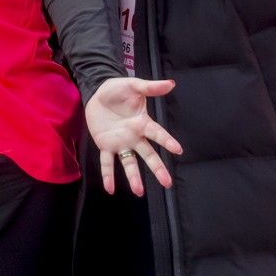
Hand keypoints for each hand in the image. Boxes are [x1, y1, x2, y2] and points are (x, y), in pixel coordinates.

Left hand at [85, 77, 182, 196]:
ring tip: (139, 191)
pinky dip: (108, 175)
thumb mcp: (134, 86)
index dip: (167, 141)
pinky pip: (107, 162)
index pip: (157, 134)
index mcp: (142, 123)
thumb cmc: (118, 89)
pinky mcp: (105, 145)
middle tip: (167, 183)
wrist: (97, 92)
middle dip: (157, 169)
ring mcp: (120, 142)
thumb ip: (151, 88)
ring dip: (134, 177)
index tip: (178, 150)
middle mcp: (134, 136)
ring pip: (129, 162)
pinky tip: (110, 188)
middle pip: (148, 155)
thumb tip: (171, 83)